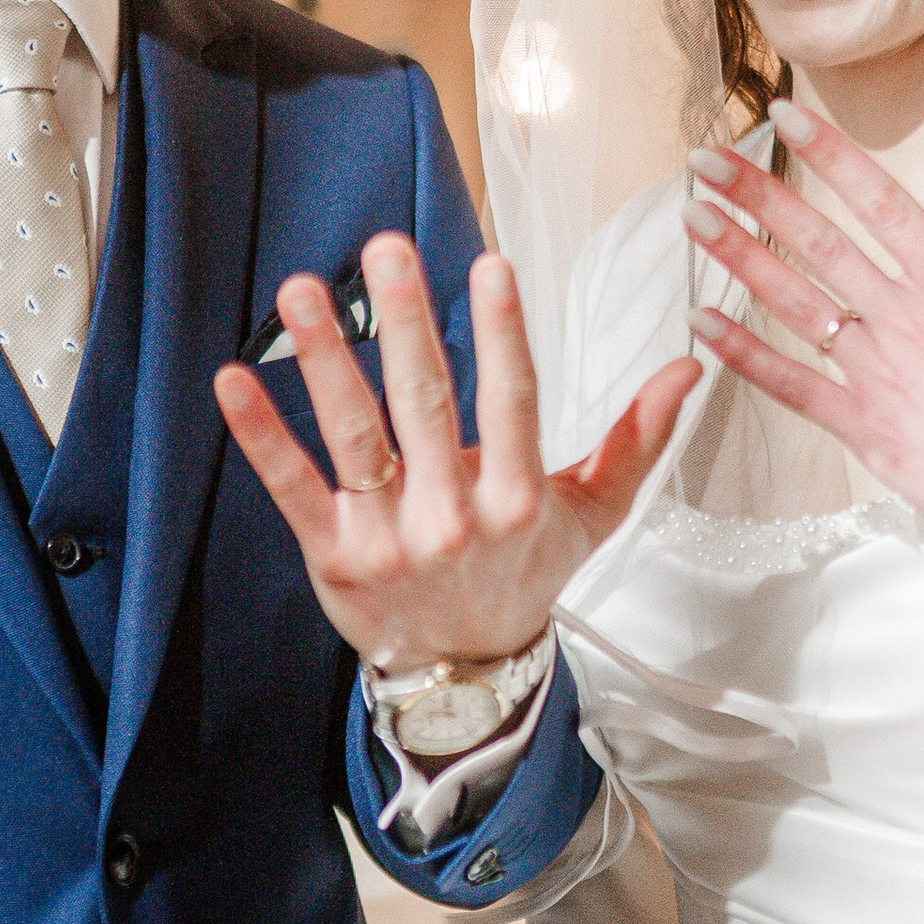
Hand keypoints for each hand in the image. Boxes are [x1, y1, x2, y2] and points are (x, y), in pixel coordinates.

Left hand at [214, 233, 697, 672]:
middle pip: (426, 406)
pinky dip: (262, 435)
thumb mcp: (592, 515)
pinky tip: (234, 379)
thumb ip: (636, 439)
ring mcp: (387, 537)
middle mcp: (452, 517)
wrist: (466, 674)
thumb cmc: (526, 575)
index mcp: (517, 500)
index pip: (512, 401)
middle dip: (405, 323)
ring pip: (354, 437)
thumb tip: (689, 367)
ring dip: (325, 360)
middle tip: (387, 250)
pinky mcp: (332, 554)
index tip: (492, 264)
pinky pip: (293, 487)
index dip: (502, 332)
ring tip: (304, 290)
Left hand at [684, 104, 923, 674]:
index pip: (884, 202)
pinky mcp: (867, 431)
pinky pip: (792, 387)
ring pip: (795, 305)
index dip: (831, 155)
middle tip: (707, 161)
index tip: (785, 117)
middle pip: (821, 244)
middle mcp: (909, 324)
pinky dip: (744, 356)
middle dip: (759, 196)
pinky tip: (703, 326)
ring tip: (693, 220)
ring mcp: (881, 378)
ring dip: (740, 259)